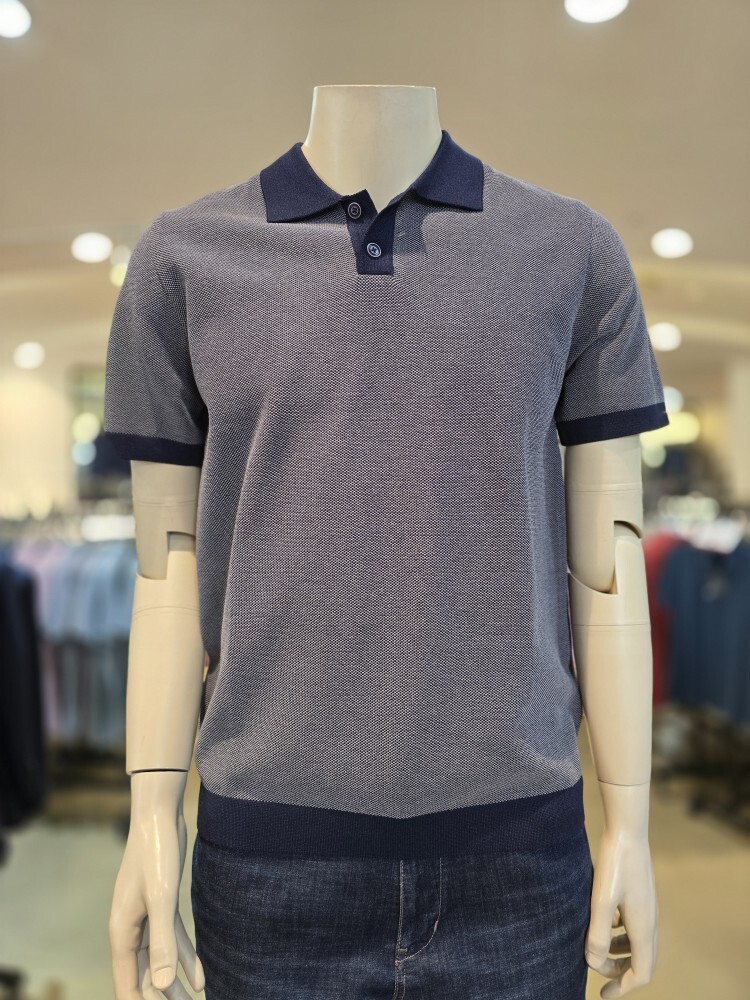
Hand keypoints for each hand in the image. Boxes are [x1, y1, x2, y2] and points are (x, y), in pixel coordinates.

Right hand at [109, 773, 204, 997]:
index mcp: (122, 933)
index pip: (128, 985)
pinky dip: (187, 960)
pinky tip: (202, 979)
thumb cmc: (156, 854)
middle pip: (144, 978)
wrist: (160, 816)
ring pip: (160, 962)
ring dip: (176, 986)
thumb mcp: (162, 898)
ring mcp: (147, 918)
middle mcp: (130, 930)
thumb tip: (164, 985)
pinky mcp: (163, 906)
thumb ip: (163, 942)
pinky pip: (173, 942)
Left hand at [585, 830, 658, 996]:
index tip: (603, 994)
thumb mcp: (601, 901)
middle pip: (642, 959)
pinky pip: (634, 925)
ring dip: (620, 953)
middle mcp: (650, 921)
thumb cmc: (614, 865)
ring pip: (638, 942)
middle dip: (621, 972)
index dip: (623, 987)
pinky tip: (603, 924)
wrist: (626, 830)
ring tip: (597, 952)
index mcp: (644, 928)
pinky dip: (620, 934)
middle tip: (598, 976)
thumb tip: (593, 963)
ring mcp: (647, 907)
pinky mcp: (640, 894)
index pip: (642, 972)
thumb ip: (598, 934)